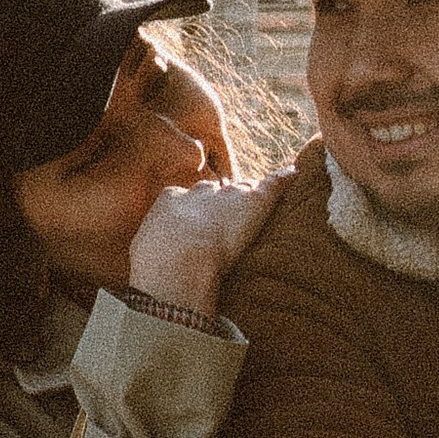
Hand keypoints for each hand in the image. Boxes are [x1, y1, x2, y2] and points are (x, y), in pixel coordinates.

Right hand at [127, 170, 285, 316]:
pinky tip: (293, 173)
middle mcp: (200, 192)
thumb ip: (153, 248)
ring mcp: (229, 195)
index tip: (199, 226)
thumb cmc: (156, 264)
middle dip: (222, 202)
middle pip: (217, 191)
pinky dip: (283, 179)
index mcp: (170, 199)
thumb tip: (152, 258)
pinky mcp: (255, 202)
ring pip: (242, 190)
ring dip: (248, 199)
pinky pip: (272, 185)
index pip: (188, 197)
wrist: (180, 261)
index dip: (197, 212)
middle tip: (228, 221)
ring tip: (256, 208)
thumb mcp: (144, 251)